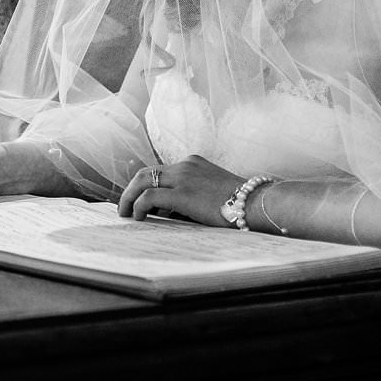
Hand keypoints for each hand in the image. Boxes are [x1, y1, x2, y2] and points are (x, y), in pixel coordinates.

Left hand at [117, 154, 242, 224]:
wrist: (256, 203)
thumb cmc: (240, 203)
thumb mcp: (212, 191)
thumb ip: (192, 195)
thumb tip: (170, 212)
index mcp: (192, 163)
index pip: (160, 171)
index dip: (146, 185)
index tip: (139, 201)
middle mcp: (184, 165)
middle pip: (145, 172)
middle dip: (131, 189)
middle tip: (125, 207)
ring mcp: (182, 177)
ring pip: (142, 181)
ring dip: (129, 197)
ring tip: (126, 214)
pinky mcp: (182, 193)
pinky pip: (149, 197)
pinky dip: (138, 206)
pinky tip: (138, 217)